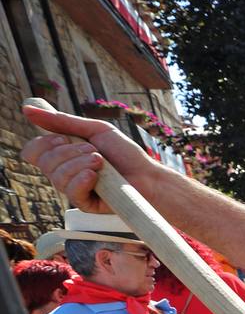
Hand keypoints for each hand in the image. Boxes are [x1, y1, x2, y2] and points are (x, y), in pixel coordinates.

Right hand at [19, 105, 155, 213]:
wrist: (148, 175)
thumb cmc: (125, 154)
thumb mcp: (95, 130)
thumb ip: (62, 121)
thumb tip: (27, 108)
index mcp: (63, 155)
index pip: (33, 151)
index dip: (44, 143)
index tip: (64, 138)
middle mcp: (65, 172)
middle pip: (44, 162)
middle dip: (69, 152)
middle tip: (94, 151)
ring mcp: (74, 189)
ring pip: (57, 177)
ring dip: (81, 164)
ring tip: (101, 162)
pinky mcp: (85, 204)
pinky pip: (71, 192)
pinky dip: (82, 179)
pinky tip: (95, 176)